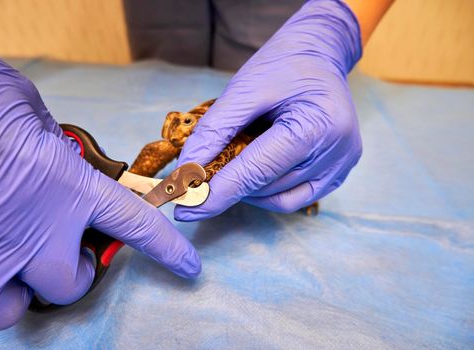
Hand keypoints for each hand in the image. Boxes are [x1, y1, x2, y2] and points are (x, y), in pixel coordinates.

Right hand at [0, 24, 199, 329]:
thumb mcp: (37, 117)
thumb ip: (58, 152)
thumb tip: (61, 165)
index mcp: (70, 188)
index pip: (136, 227)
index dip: (167, 251)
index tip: (187, 267)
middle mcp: (37, 229)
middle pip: (71, 282)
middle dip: (74, 269)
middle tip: (65, 247)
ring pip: (20, 305)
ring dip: (28, 290)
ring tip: (23, 266)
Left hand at [175, 0, 362, 220]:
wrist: (320, 54)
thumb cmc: (283, 64)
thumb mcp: (244, 88)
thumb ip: (215, 131)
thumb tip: (187, 170)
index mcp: (315, 126)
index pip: (256, 172)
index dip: (216, 194)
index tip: (185, 209)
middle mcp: (335, 152)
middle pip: (266, 187)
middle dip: (228, 187)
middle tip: (199, 177)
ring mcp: (340, 166)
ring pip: (279, 199)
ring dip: (248, 189)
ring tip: (233, 162)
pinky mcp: (338, 173)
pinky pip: (295, 198)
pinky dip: (267, 192)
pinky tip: (254, 172)